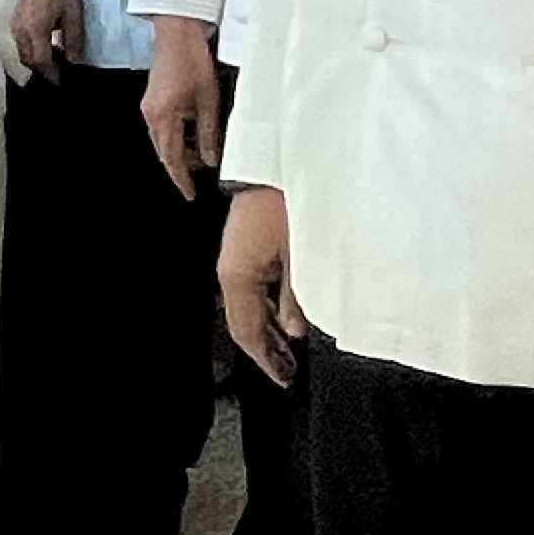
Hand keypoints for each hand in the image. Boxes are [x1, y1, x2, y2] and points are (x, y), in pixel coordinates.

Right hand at [13, 0, 83, 79]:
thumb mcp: (73, 14)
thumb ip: (73, 40)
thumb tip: (74, 61)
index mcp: (35, 32)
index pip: (42, 63)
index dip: (52, 75)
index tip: (62, 82)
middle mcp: (21, 32)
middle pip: (29, 61)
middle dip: (43, 70)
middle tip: (60, 71)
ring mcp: (16, 25)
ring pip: (23, 52)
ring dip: (37, 60)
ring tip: (56, 57)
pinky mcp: (16, 19)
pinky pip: (21, 42)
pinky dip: (32, 49)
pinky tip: (47, 43)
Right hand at [140, 20, 224, 200]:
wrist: (177, 32)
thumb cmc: (193, 61)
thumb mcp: (208, 100)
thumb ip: (208, 133)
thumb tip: (210, 159)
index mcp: (164, 118)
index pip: (173, 159)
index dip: (182, 179)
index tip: (189, 194)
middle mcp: (151, 116)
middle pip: (165, 151)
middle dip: (182, 166)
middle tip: (200, 174)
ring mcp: (149, 107)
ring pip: (164, 140)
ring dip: (181, 150)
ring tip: (202, 153)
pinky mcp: (153, 99)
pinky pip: (163, 126)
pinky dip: (177, 136)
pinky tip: (193, 133)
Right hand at [215, 185, 304, 386]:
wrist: (285, 157)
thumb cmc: (291, 201)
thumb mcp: (302, 256)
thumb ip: (297, 297)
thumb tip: (294, 329)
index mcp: (237, 274)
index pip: (246, 331)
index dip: (266, 359)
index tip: (284, 378)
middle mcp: (231, 266)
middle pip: (243, 319)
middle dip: (266, 347)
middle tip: (288, 369)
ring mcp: (237, 252)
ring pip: (248, 301)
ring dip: (269, 324)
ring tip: (290, 344)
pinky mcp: (248, 240)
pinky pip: (254, 281)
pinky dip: (269, 301)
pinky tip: (288, 307)